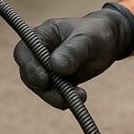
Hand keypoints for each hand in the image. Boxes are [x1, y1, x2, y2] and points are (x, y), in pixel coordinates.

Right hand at [13, 3, 133, 107]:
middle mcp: (39, 53)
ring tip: (80, 96)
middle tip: (63, 97)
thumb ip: (72, 51)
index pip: (23, 52)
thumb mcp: (87, 39)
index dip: (29, 67)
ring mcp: (47, 68)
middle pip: (30, 74)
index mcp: (41, 35)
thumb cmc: (97, 33)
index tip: (43, 79)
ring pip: (42, 88)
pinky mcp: (57, 81)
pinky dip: (65, 99)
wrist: (110, 42)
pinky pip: (54, 94)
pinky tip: (80, 97)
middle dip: (44, 88)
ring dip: (57, 97)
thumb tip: (56, 66)